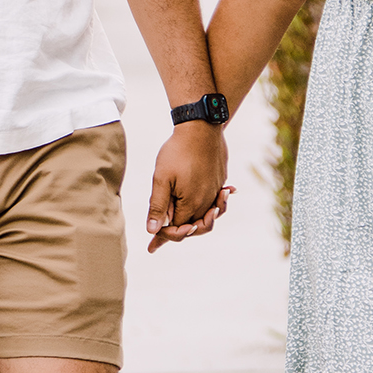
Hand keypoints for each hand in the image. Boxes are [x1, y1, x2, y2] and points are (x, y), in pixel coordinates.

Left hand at [145, 122, 230, 252]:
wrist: (201, 127)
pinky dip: (207, 209)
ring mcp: (216, 191)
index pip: (177, 230)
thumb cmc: (178, 151)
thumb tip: (153, 231)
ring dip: (195, 223)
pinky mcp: (220, 181)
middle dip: (179, 233)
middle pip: (194, 227)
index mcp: (191, 204)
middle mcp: (207, 202)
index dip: (163, 237)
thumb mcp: (161, 178)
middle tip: (161, 241)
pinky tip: (203, 209)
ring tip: (182, 228)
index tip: (151, 244)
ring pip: (206, 216)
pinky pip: (215, 201)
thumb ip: (157, 206)